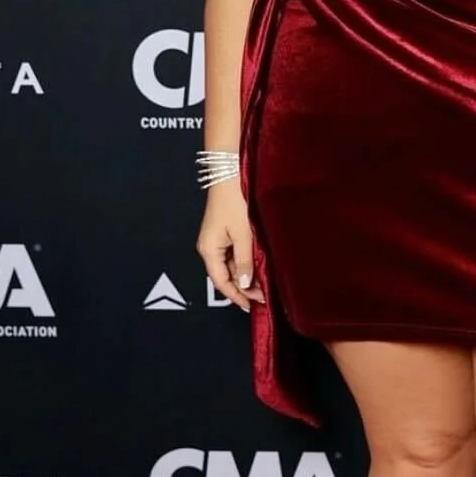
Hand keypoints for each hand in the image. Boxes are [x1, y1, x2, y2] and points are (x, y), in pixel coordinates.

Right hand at [196, 179, 264, 312]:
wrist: (230, 171)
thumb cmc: (234, 200)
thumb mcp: (243, 234)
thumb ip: (245, 261)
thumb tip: (245, 284)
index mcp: (209, 250)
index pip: (221, 282)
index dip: (237, 296)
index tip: (253, 306)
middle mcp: (210, 246)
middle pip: (227, 274)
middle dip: (245, 286)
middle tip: (266, 296)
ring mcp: (218, 238)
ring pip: (233, 264)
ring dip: (248, 274)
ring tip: (266, 283)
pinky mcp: (226, 230)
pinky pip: (235, 252)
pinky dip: (247, 261)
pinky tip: (261, 264)